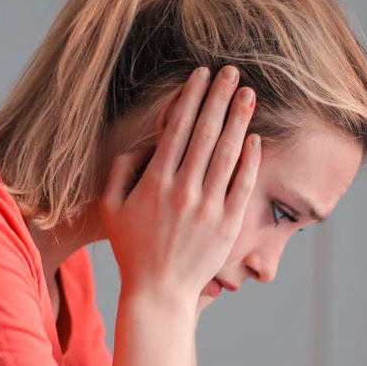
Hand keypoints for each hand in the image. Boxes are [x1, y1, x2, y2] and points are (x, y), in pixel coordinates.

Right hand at [100, 65, 260, 305]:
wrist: (158, 292)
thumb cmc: (132, 249)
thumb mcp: (111, 208)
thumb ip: (120, 171)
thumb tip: (142, 144)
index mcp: (154, 183)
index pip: (176, 129)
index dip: (190, 98)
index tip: (201, 76)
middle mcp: (183, 191)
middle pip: (205, 134)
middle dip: (219, 98)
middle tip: (231, 73)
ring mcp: (208, 208)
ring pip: (227, 154)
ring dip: (239, 120)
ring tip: (248, 95)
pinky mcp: (227, 225)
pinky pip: (242, 185)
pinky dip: (250, 160)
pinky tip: (255, 138)